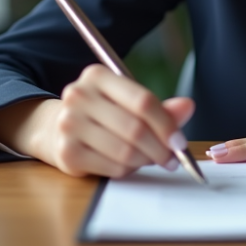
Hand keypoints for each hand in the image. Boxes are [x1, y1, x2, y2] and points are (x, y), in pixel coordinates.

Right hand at [0, 64, 194, 177]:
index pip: (142, 101)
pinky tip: (130, 165)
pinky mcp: (66, 152)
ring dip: (146, 160)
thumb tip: (188, 106)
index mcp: (97, 75)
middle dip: (160, 148)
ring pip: (125, 151)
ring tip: (152, 160)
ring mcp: (69, 124)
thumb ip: (159, 107)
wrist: (57, 127)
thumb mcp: (128, 101)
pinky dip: (128, 170)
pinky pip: (112, 167)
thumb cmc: (103, 112)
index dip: (166, 124)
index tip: (180, 142)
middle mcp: (79, 96)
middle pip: (135, 129)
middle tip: (173, 159)